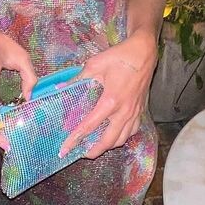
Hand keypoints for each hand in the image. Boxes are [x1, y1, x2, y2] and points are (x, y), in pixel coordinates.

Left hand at [57, 30, 157, 159]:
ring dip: (108, 145)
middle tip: (80, 153)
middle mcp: (124, 111)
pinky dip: (122, 137)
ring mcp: (134, 112)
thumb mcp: (94, 64)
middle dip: (93, 151)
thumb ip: (78, 79)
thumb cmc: (119, 57)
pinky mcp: (141, 110)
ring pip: (122, 139)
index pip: (89, 126)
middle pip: (108, 141)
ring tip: (95, 146)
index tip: (64, 149)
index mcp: (110, 101)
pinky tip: (114, 134)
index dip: (75, 139)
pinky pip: (132, 131)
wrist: (144, 52)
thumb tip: (60, 88)